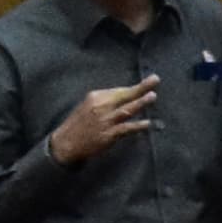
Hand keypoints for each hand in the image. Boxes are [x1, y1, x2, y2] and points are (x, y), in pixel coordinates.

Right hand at [45, 77, 160, 167]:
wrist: (65, 143)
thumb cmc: (79, 124)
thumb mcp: (88, 106)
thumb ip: (105, 101)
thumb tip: (126, 96)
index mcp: (95, 97)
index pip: (119, 90)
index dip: (134, 87)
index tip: (149, 81)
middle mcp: (101, 107)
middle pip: (124, 96)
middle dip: (141, 87)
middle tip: (155, 79)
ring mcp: (105, 121)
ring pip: (126, 110)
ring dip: (140, 103)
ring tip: (153, 96)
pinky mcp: (108, 135)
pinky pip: (126, 128)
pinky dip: (137, 125)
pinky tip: (148, 123)